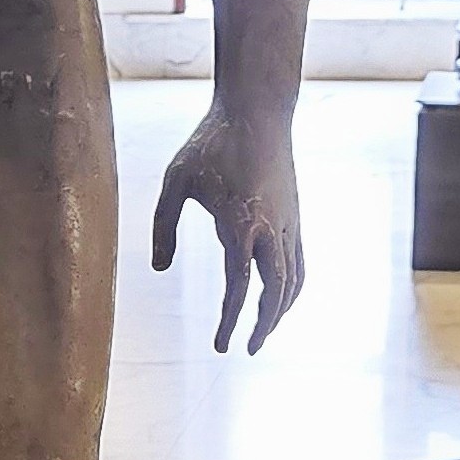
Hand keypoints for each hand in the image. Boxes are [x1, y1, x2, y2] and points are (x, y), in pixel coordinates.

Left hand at [153, 106, 302, 355]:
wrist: (258, 110)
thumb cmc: (211, 142)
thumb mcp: (176, 180)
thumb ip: (163, 225)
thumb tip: (159, 267)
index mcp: (241, 222)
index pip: (239, 286)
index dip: (230, 320)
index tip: (220, 344)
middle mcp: (271, 227)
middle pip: (275, 291)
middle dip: (264, 326)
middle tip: (248, 349)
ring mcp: (289, 222)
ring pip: (293, 279)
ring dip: (280, 311)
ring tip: (263, 332)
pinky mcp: (296, 215)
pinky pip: (300, 261)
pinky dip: (292, 287)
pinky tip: (279, 299)